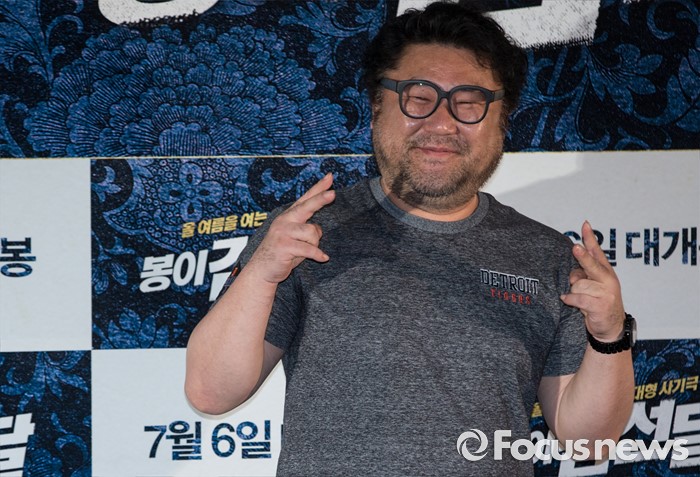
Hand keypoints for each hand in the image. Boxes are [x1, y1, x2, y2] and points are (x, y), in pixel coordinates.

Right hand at [248, 173, 334, 283]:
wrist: (262, 270)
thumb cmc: (283, 254)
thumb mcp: (296, 239)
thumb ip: (308, 230)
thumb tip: (318, 228)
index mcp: (289, 216)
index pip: (306, 199)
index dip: (318, 188)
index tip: (330, 177)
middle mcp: (285, 220)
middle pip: (307, 207)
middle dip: (320, 199)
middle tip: (333, 193)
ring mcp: (283, 232)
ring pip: (312, 233)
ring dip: (315, 244)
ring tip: (305, 252)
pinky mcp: (284, 246)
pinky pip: (309, 249)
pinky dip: (318, 255)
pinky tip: (323, 258)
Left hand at [560, 221, 625, 340]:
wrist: (610, 328)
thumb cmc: (598, 303)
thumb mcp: (592, 286)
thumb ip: (582, 275)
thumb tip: (573, 275)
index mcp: (605, 271)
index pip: (597, 251)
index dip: (590, 238)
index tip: (585, 225)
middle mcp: (608, 279)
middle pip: (591, 264)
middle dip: (583, 256)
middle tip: (574, 247)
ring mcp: (606, 293)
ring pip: (578, 284)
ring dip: (574, 292)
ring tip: (583, 300)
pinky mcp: (600, 305)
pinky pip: (577, 298)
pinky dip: (570, 300)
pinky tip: (568, 301)